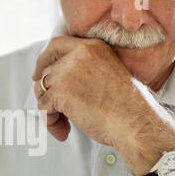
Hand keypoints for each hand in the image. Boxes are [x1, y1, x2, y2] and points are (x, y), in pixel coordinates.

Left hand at [32, 37, 174, 166]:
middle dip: (47, 93)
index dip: (44, 59)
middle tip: (52, 109)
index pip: (57, 45)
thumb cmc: (128, 107)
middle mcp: (79, 54)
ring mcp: (67, 71)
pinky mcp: (60, 91)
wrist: (135, 122)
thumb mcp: (108, 74)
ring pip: (42, 90)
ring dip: (51, 111)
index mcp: (93, 47)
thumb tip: (61, 82)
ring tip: (64, 124)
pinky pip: (43, 107)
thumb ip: (85, 71)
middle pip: (47, 71)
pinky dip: (51, 122)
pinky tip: (64, 130)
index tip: (39, 73)